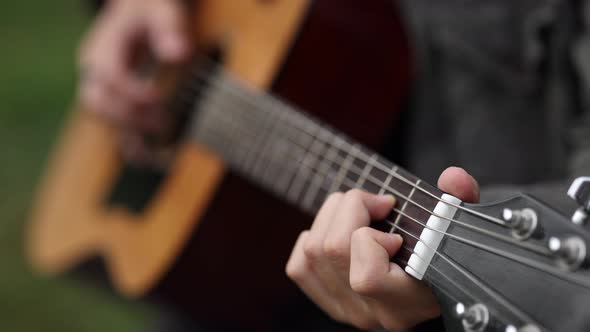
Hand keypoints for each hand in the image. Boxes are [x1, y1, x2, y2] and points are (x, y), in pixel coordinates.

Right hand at [78, 0, 191, 159]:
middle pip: (97, 102)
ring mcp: (100, 88)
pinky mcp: (112, 101)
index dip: (131, 91)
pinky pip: (114, 127)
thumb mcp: (162, 11)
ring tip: (153, 156)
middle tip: (164, 124)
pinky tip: (149, 160)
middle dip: (129, 117)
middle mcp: (94, 71)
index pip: (109, 74)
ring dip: (126, 137)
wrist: (139, 14)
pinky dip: (129, 144)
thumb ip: (169, 29)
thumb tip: (178, 53)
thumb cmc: (151, 11)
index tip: (159, 99)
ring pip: (102, 120)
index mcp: (103, 47)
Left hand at [286, 167, 479, 330]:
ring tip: (360, 212)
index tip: (395, 231)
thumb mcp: (455, 224)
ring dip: (332, 215)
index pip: (366, 278)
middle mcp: (375, 313)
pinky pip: (299, 265)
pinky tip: (338, 233)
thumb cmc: (441, 249)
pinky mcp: (328, 303)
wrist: (429, 280)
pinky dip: (311, 239)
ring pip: (313, 250)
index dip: (371, 240)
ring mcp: (347, 310)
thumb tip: (453, 178)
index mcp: (410, 301)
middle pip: (332, 249)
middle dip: (351, 207)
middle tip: (377, 204)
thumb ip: (460, 200)